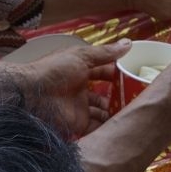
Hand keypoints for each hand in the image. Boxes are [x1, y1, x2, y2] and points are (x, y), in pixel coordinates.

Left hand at [3, 41, 126, 136]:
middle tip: (140, 98)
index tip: (138, 76)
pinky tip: (123, 125)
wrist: (30, 95)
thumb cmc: (54, 71)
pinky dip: (108, 128)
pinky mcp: (78, 124)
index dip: (119, 73)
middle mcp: (81, 90)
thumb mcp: (81, 56)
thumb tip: (129, 43)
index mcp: (81, 71)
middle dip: (120, 96)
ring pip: (103, 112)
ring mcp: (80, 108)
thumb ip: (105, 53)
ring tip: (135, 113)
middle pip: (105, 94)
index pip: (105, 72)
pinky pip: (96, 127)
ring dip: (116, 113)